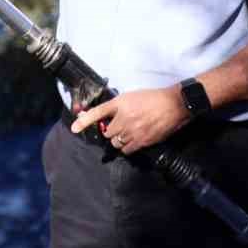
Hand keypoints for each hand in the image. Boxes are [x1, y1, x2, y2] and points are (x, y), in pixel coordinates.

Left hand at [68, 87, 189, 154]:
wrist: (173, 105)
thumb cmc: (153, 98)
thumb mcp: (132, 97)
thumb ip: (119, 106)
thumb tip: (107, 117)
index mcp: (120, 103)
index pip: (98, 112)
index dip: (84, 121)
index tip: (74, 128)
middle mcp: (123, 117)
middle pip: (107, 133)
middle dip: (111, 131)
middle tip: (119, 127)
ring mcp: (132, 130)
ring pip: (116, 142)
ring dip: (119, 140)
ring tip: (128, 133)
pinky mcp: (141, 141)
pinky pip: (127, 150)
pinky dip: (127, 147)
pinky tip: (134, 140)